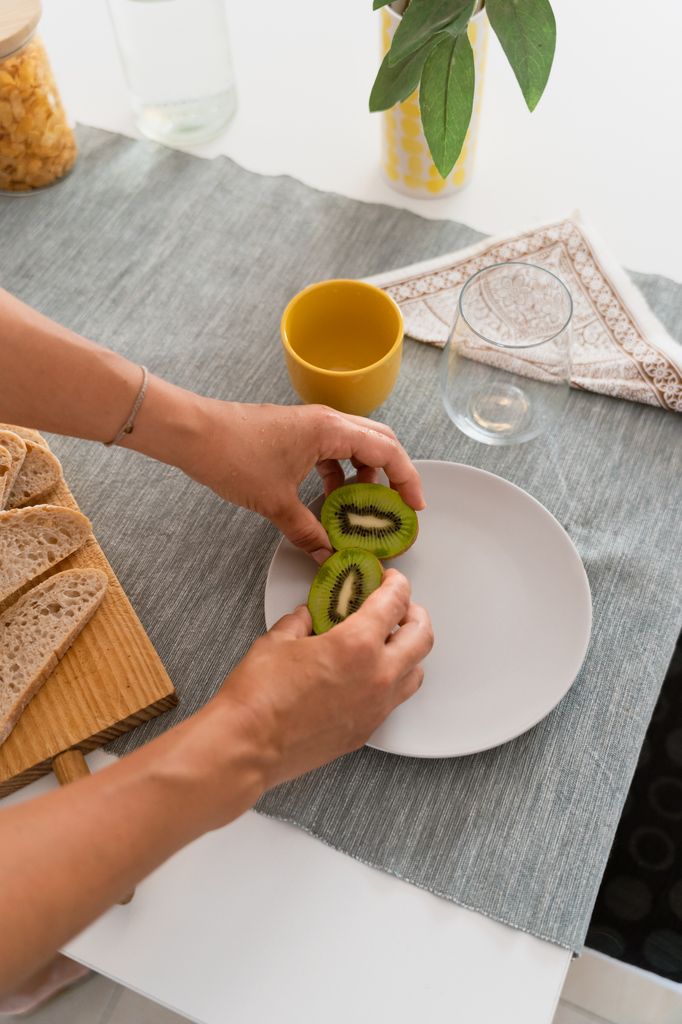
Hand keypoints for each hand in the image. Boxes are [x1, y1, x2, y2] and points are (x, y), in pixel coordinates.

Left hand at [184, 400, 424, 560]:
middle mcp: (326, 421)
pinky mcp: (295, 433)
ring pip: (354, 446)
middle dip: (392, 474)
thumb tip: (325, 555)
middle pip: (378, 442)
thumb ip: (306, 531)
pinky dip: (338, 473)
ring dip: (362, 475)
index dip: (407, 479)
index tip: (414, 506)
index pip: (387, 451)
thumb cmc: (232, 456)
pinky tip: (328, 499)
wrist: (193, 434)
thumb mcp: (275, 503)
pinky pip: (330, 451)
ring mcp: (310, 425)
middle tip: (395, 506)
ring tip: (358, 509)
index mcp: (330, 431)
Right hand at [214, 569, 432, 788]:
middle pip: (422, 635)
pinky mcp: (366, 730)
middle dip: (414, 614)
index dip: (397, 585)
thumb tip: (306, 617)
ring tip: (389, 644)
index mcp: (357, 644)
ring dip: (409, 652)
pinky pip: (393, 700)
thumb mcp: (277, 641)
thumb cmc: (259, 696)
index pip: (395, 602)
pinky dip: (390, 682)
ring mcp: (376, 706)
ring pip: (415, 672)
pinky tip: (369, 677)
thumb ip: (300, 623)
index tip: (391, 581)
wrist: (249, 746)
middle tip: (399, 608)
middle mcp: (377, 675)